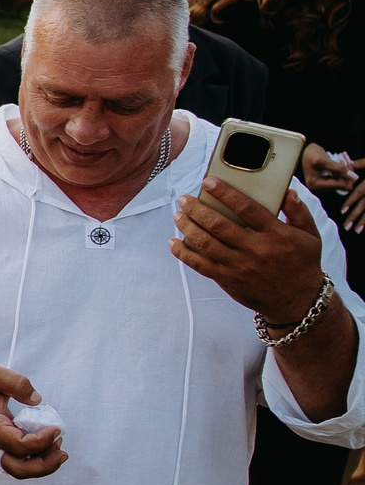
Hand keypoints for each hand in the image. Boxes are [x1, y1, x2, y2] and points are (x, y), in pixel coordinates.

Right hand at [0, 364, 66, 477]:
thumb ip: (17, 383)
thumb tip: (37, 400)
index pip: (17, 445)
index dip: (41, 441)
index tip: (56, 428)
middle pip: (18, 469)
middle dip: (45, 466)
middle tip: (62, 451)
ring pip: (19, 471)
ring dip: (43, 465)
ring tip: (58, 447)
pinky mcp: (0, 449)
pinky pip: (20, 463)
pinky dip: (37, 460)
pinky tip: (49, 445)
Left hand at [173, 175, 329, 323]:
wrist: (298, 302)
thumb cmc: (303, 264)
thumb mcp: (310, 236)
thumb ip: (298, 212)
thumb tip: (288, 191)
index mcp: (276, 234)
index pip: (247, 208)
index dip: (225, 193)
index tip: (208, 182)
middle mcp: (255, 249)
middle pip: (219, 225)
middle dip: (196, 208)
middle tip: (184, 198)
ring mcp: (239, 266)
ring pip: (206, 243)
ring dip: (187, 227)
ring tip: (178, 215)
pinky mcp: (228, 280)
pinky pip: (200, 265)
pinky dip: (184, 253)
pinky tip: (174, 242)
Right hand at [308, 144, 364, 232]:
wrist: (305, 151)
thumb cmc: (311, 153)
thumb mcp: (324, 159)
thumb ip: (339, 169)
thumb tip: (354, 176)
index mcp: (316, 185)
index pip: (341, 185)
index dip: (348, 175)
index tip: (349, 165)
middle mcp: (318, 189)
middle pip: (344, 186)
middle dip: (348, 175)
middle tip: (346, 161)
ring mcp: (323, 188)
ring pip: (343, 183)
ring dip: (346, 174)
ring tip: (343, 161)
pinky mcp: (326, 185)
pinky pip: (340, 182)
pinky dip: (343, 174)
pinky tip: (342, 166)